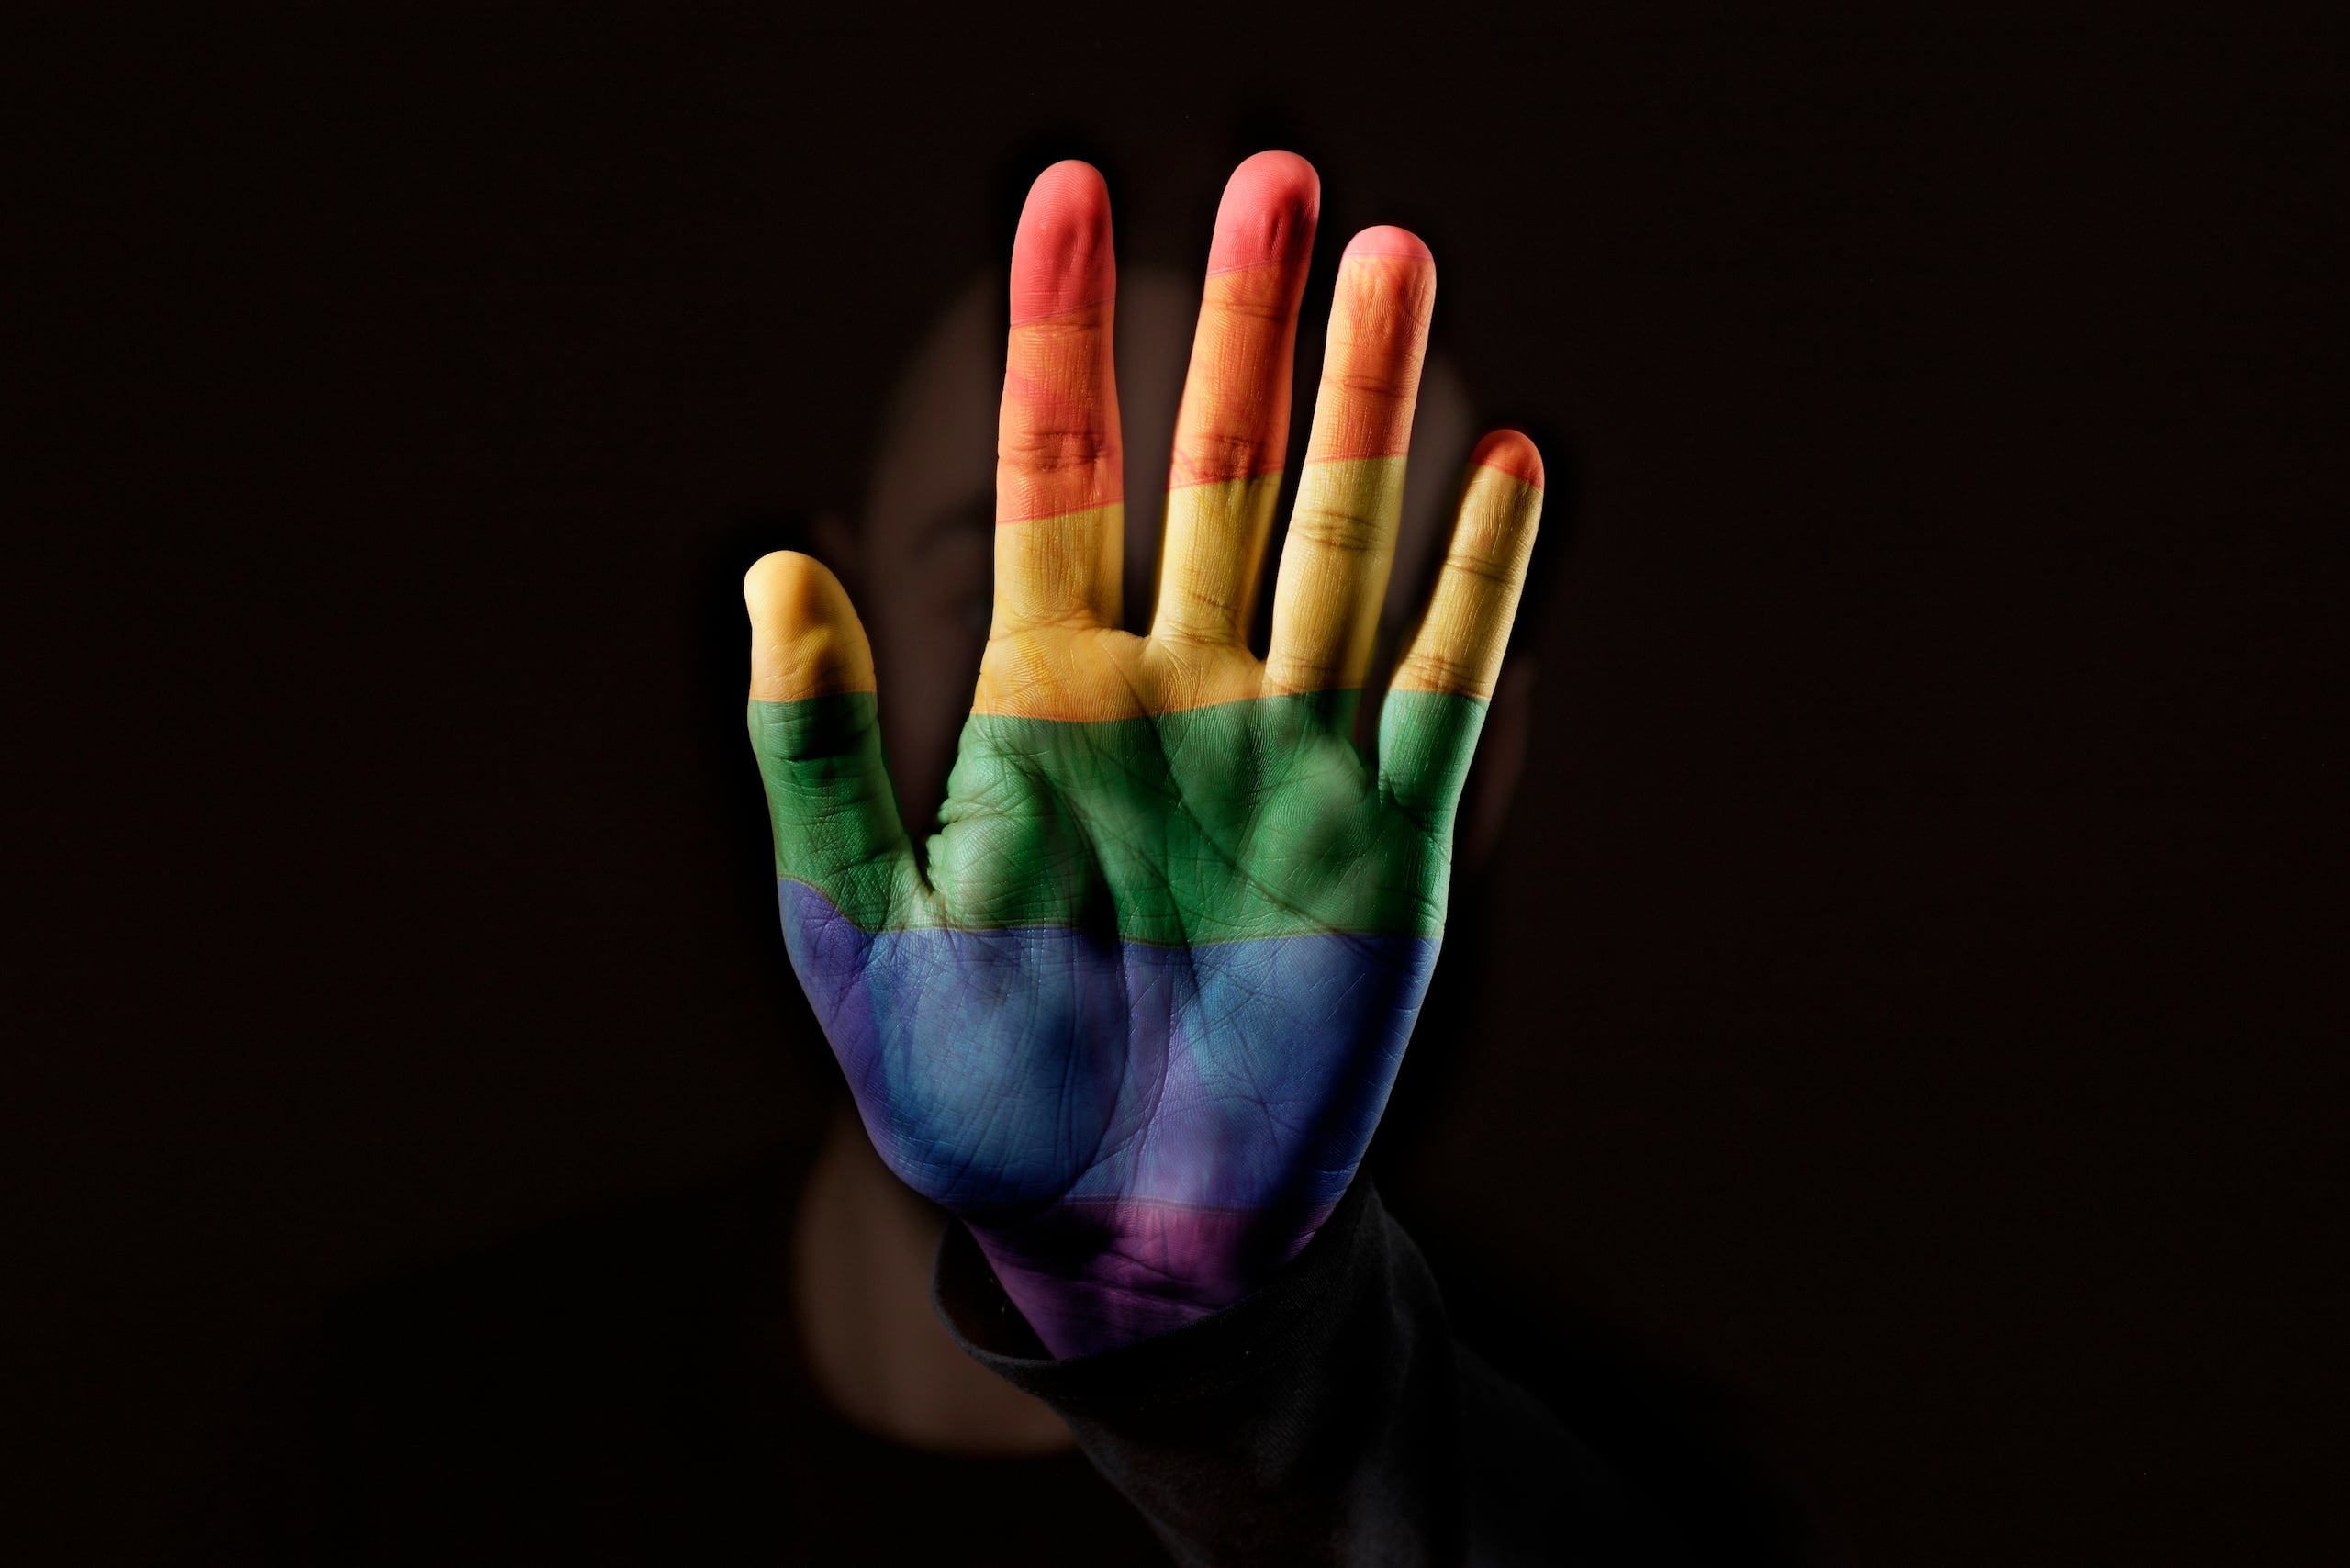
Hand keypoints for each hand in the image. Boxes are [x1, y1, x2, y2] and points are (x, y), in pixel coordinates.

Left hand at [746, 153, 1543, 1356]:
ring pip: (1338, 544)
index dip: (1060, 337)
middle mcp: (1177, 694)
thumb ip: (814, 757)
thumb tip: (767, 566)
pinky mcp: (1387, 837)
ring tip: (1394, 255)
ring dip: (1369, 407)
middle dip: (1245, 328)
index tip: (1060, 190)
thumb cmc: (972, 1091)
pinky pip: (1440, 684)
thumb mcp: (857, 931)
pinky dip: (1480, 581)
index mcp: (1044, 701)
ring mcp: (1288, 754)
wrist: (1119, 1233)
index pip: (1056, 477)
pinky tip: (1508, 459)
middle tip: (1280, 176)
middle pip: (1217, 474)